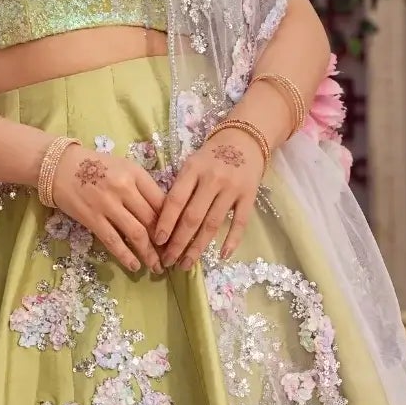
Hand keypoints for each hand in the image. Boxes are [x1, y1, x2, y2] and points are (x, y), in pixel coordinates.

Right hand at [52, 144, 165, 274]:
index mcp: (136, 174)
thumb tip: (163, 215)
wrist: (60, 166)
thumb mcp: (124, 168)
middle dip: (164, 243)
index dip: (173, 223)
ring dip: (149, 254)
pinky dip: (126, 256)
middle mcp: (124, 188)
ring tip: (156, 267)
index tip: (178, 238)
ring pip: (136, 234)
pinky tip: (135, 266)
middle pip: (152, 220)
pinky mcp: (92, 218)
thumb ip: (142, 187)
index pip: (162, 202)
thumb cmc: (96, 166)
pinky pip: (113, 241)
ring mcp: (107, 204)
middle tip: (171, 257)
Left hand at [153, 129, 263, 268]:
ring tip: (186, 264)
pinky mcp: (249, 196)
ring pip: (212, 224)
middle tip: (168, 261)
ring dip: (198, 247)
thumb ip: (180, 188)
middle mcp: (212, 179)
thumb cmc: (211, 156)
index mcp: (193, 169)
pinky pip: (239, 223)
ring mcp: (232, 189)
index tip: (156, 242)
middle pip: (192, 217)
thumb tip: (163, 223)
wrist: (245, 140)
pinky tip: (221, 256)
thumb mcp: (191, 164)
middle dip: (178, 242)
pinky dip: (231, 241)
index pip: (175, 200)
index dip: (165, 223)